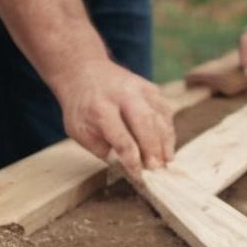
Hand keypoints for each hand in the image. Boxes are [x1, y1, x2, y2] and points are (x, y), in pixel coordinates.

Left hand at [59, 60, 174, 179]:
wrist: (83, 71)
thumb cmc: (81, 107)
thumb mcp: (78, 130)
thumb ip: (100, 148)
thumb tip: (123, 166)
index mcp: (100, 108)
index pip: (122, 139)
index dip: (132, 160)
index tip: (138, 175)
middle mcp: (123, 95)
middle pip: (146, 123)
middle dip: (154, 149)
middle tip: (158, 169)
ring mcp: (140, 88)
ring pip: (160, 116)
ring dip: (166, 140)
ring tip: (167, 160)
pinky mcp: (150, 87)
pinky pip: (165, 109)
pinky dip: (168, 128)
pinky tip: (167, 144)